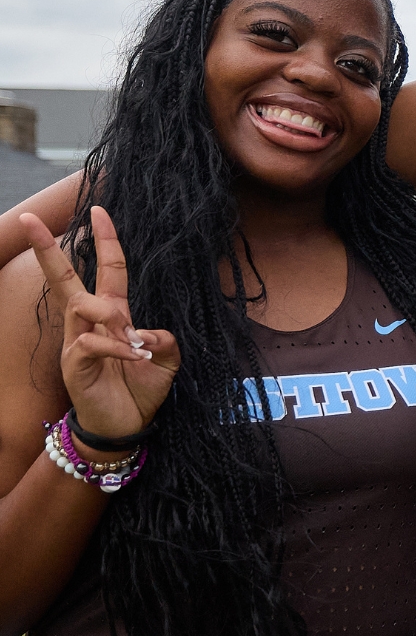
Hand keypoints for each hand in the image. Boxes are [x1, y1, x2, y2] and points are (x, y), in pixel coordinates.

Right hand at [25, 208, 179, 449]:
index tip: (99, 210)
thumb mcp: (166, 362)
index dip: (105, 241)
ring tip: (132, 340)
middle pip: (65, 277)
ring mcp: (77, 342)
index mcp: (113, 315)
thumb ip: (165, 340)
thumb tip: (151, 331)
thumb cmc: (140, 390)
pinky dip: (115, 346)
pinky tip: (132, 359)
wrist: (125, 426)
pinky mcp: (75, 363)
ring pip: (82, 305)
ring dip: (110, 314)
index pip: (107, 269)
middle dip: (47, 248)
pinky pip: (90, 341)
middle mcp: (89, 323)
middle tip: (28, 219)